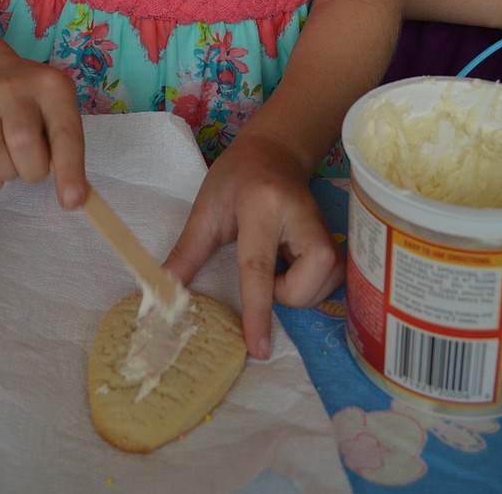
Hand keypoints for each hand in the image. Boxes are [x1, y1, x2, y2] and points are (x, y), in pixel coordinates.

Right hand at [0, 54, 85, 206]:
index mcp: (50, 86)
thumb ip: (67, 145)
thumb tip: (73, 195)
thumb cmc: (34, 101)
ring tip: (14, 160)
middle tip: (35, 164)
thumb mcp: (59, 106)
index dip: (70, 169)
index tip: (73, 201)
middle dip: (34, 168)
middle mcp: (14, 91)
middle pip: (22, 141)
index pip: (63, 131)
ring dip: (9, 172)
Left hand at [163, 132, 343, 359]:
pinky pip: (331, 283)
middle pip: (303, 287)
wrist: (275, 152)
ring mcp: (325, 227)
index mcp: (262, 207)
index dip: (257, 312)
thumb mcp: (206, 209)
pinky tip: (295, 261)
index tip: (259, 349)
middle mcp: (302, 218)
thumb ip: (188, 251)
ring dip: (296, 290)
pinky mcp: (337, 240)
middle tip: (262, 265)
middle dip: (281, 295)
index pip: (259, 268)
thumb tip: (164, 288)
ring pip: (321, 290)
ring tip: (277, 260)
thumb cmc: (236, 177)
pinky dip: (310, 285)